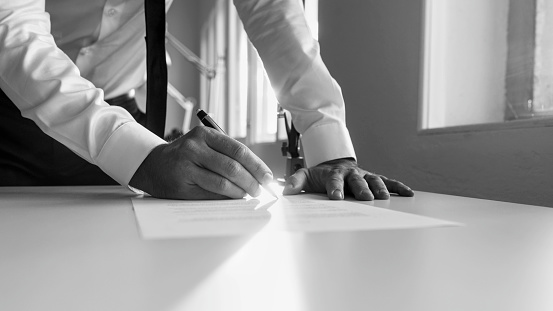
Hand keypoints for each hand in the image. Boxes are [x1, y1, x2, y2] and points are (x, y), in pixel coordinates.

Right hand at [129, 126, 272, 199]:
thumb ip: (228, 154)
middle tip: (260, 189)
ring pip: (222, 182)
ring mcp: (186, 166)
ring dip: (240, 191)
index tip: (268, 176)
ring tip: (248, 194)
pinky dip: (225, 198)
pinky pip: (210, 194)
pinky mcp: (181, 185)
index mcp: (204, 135)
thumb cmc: (186, 156)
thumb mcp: (205, 145)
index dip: (257, 165)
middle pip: (232, 167)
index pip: (238, 150)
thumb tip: (258, 173)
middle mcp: (194, 148)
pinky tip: (232, 197)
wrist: (154, 165)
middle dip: (251, 181)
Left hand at [282, 158, 413, 199]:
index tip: (336, 197)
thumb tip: (286, 191)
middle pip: (356, 180)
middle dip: (360, 189)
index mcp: (333, 173)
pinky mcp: (373, 178)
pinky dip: (398, 186)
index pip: (333, 180)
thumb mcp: (305, 175)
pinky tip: (409, 193)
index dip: (335, 188)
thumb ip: (296, 182)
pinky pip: (388, 181)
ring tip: (384, 198)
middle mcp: (351, 173)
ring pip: (373, 180)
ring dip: (379, 188)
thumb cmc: (320, 175)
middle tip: (365, 198)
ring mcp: (363, 175)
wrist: (334, 163)